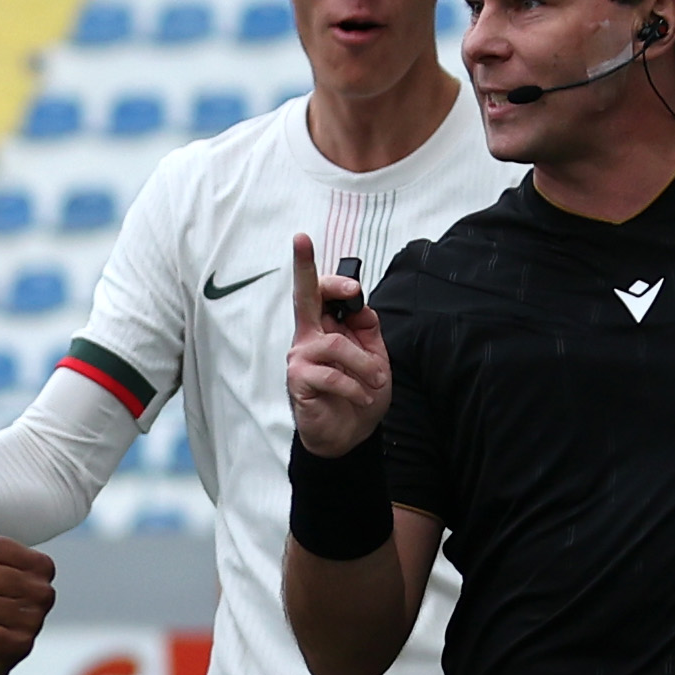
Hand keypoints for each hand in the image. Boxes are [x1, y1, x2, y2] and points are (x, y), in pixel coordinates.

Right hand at [287, 235, 388, 458]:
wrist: (349, 434)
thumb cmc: (359, 394)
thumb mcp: (375, 357)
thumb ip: (368, 330)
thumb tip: (362, 306)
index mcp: (326, 327)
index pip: (321, 295)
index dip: (332, 280)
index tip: (354, 284)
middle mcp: (308, 337)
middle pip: (304, 296)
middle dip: (303, 265)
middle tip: (300, 240)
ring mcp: (300, 357)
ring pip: (336, 345)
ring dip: (364, 365)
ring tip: (375, 383)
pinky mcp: (299, 380)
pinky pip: (332, 374)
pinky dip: (354, 387)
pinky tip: (361, 397)